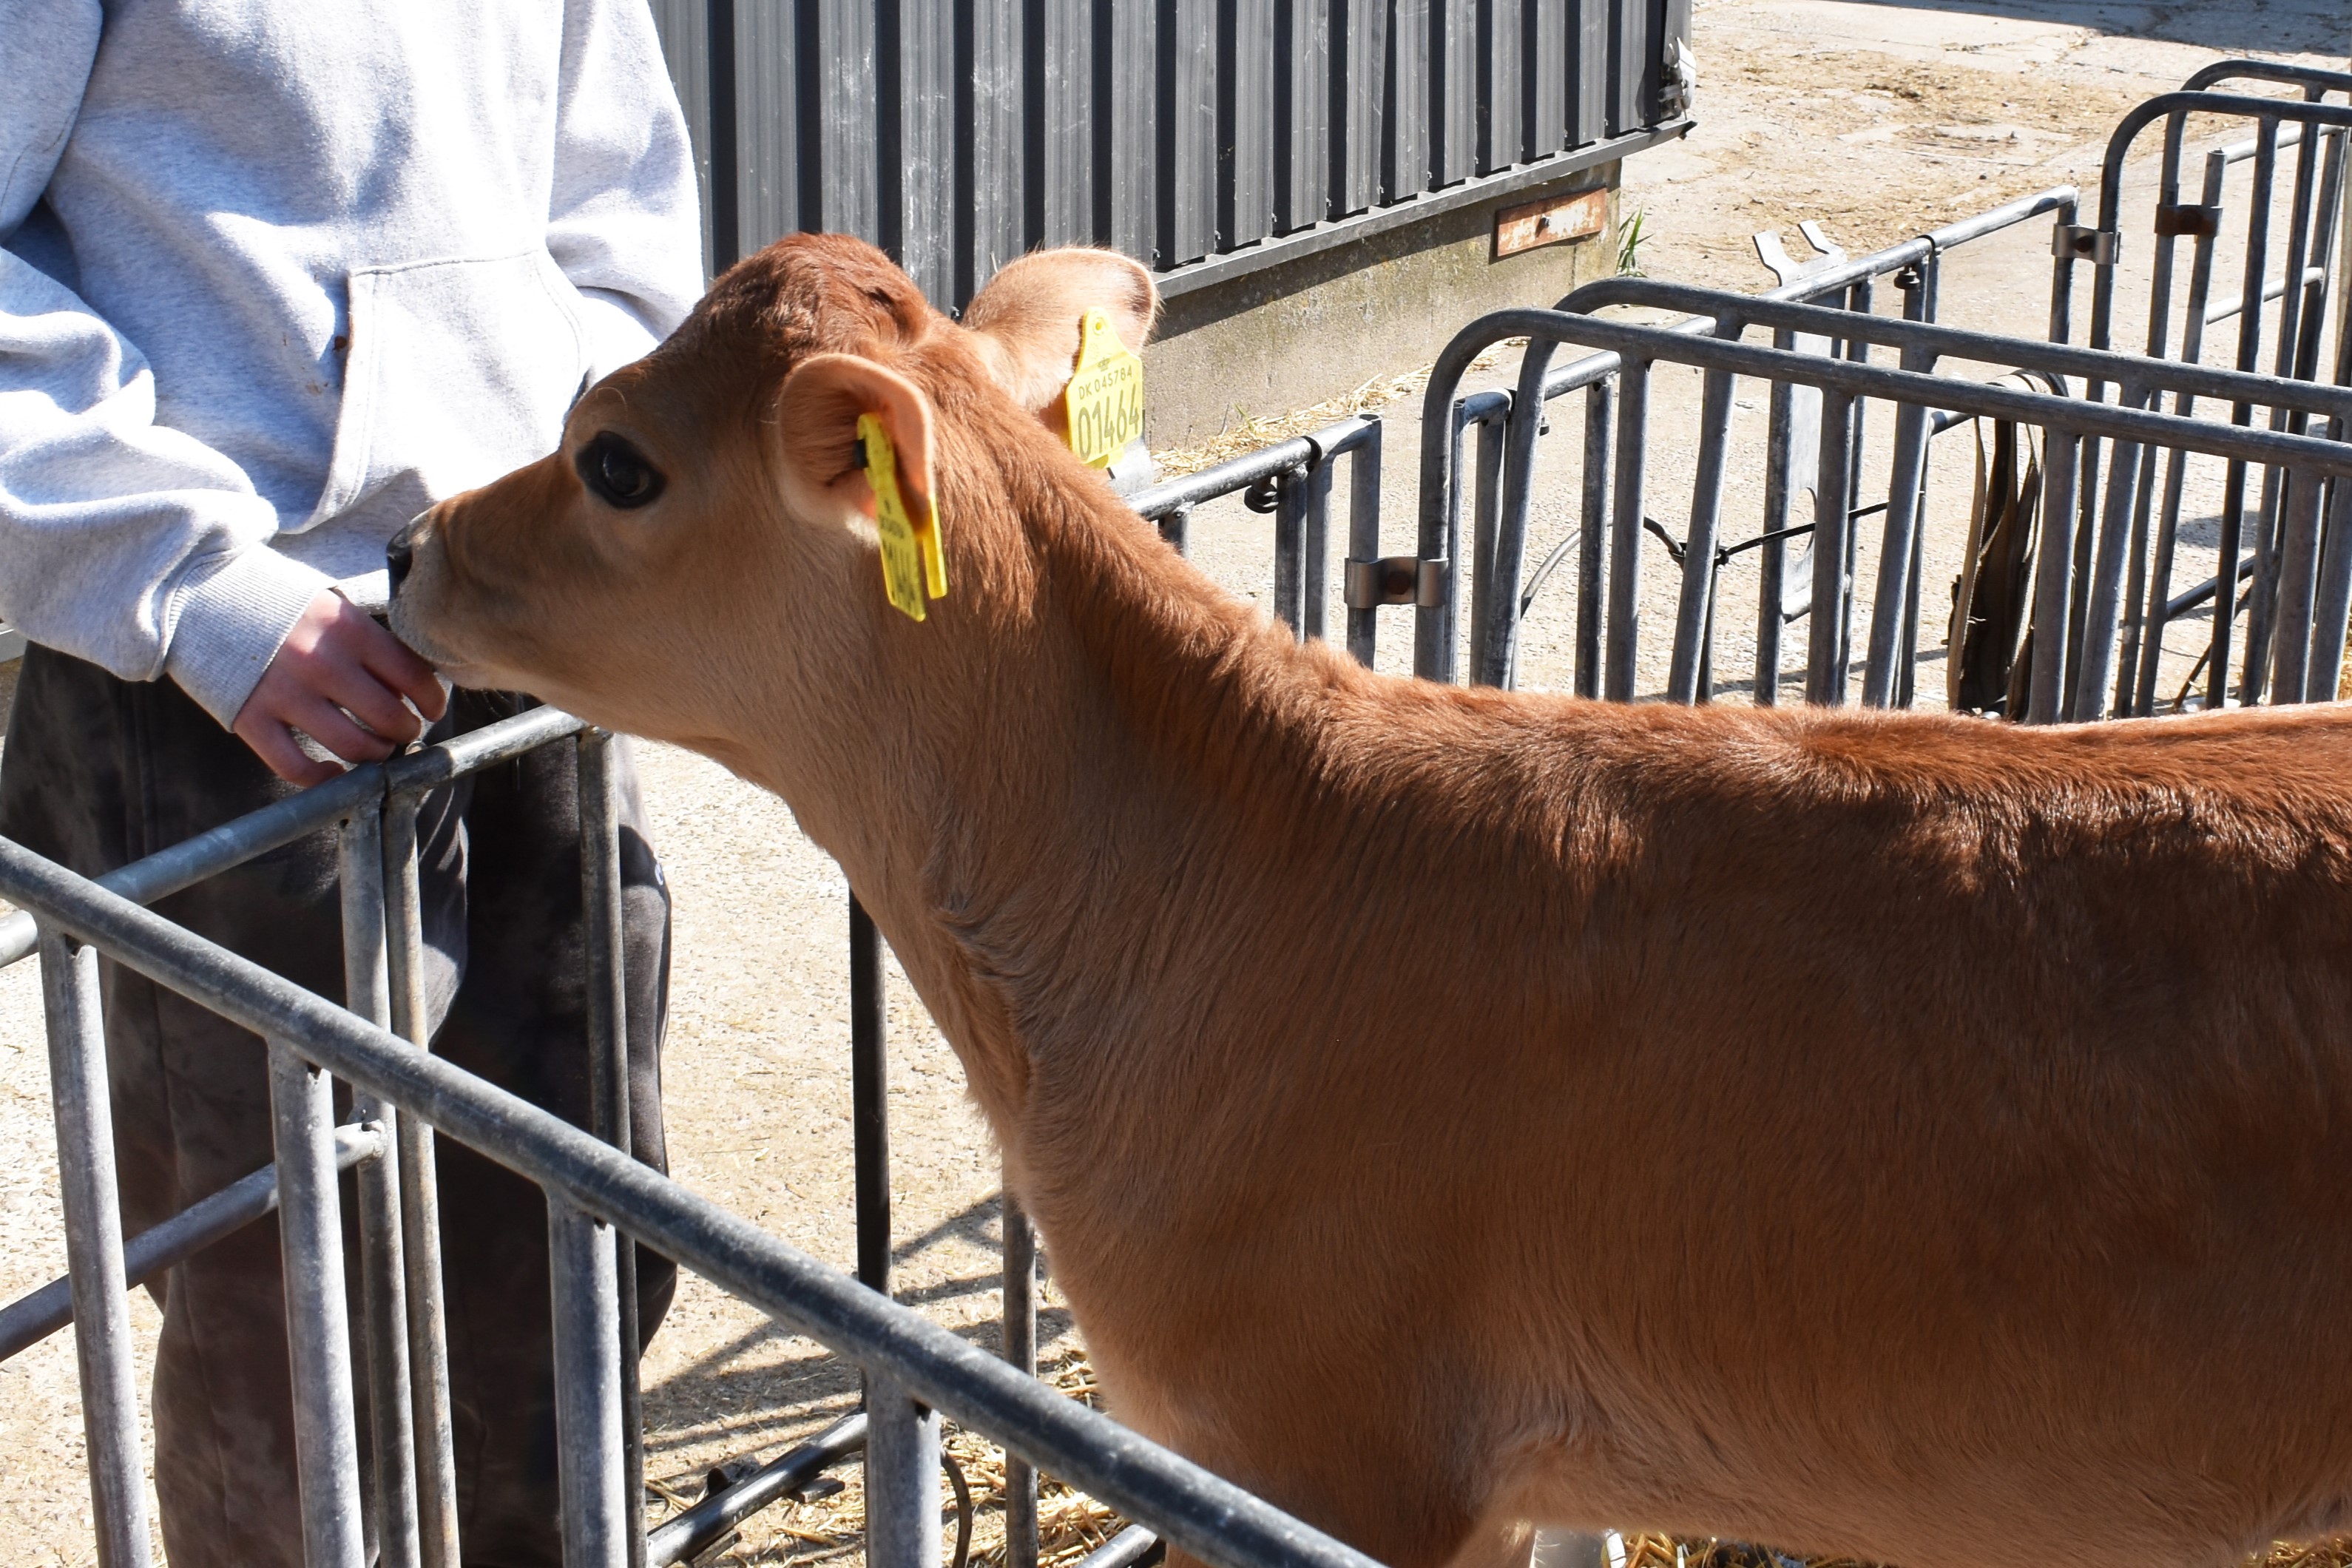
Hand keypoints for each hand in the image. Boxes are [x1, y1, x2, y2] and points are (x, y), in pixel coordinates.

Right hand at [232, 589, 449, 784]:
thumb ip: (371, 642)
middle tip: (403, 730)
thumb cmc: (281, 605)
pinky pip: (296, 767)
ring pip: (354, 746)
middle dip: (406, 731)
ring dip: (375, 756)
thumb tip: (415, 687)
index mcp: (348, 628)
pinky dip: (324, 779)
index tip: (433, 709)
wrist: (202, 592)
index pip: (414, 676)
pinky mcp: (250, 718)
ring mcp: (284, 692)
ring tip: (376, 749)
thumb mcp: (333, 606)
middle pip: (390, 718)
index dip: (433, 700)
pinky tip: (334, 772)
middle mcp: (321, 661)